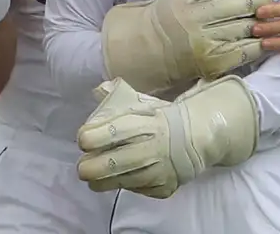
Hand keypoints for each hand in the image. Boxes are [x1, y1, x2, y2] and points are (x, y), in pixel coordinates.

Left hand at [77, 76, 257, 198]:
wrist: (197, 137)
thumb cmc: (162, 119)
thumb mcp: (144, 103)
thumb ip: (118, 98)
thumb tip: (98, 89)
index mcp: (147, 123)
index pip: (114, 131)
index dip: (92, 137)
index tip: (83, 139)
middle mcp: (154, 147)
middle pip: (115, 163)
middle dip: (91, 167)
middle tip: (81, 167)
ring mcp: (160, 170)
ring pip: (124, 181)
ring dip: (102, 182)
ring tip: (92, 179)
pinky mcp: (165, 187)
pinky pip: (139, 190)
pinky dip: (126, 185)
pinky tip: (119, 180)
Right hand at [101, 0, 272, 93]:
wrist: (148, 50)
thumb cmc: (170, 16)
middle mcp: (198, 16)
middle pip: (246, 2)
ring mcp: (207, 40)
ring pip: (250, 25)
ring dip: (262, 21)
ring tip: (265, 17)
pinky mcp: (215, 61)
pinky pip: (247, 50)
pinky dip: (259, 43)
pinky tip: (260, 38)